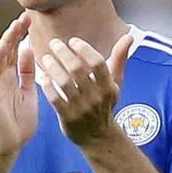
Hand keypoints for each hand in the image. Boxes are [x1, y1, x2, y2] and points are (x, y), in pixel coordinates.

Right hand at [0, 12, 37, 157]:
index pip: (16, 53)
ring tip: (17, 24)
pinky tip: (6, 44)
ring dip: (7, 40)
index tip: (32, 23)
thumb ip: (28, 73)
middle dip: (16, 33)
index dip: (23, 37)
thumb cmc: (19, 124)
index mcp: (11, 79)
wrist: (8, 145)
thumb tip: (31, 52)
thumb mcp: (29, 93)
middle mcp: (1, 78)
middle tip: (26, 16)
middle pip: (8, 50)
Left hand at [38, 32, 132, 146]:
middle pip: (78, 70)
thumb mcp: (115, 83)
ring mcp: (81, 108)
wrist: (98, 136)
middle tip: (54, 43)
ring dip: (53, 67)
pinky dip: (48, 86)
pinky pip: (55, 99)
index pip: (97, 63)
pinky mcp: (68, 117)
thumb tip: (128, 36)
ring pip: (64, 83)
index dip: (84, 49)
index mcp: (108, 86)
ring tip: (45, 58)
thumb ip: (119, 59)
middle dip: (64, 53)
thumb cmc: (104, 104)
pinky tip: (42, 77)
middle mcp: (96, 97)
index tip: (73, 41)